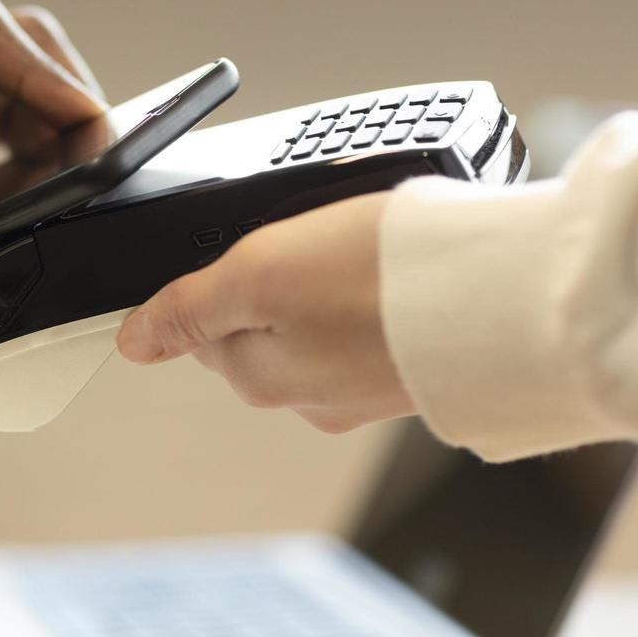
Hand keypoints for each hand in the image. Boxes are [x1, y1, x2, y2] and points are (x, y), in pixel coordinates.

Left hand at [115, 192, 413, 432]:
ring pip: (317, 325)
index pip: (202, 329)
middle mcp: (311, 398)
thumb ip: (189, 307)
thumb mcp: (258, 273)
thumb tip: (134, 343)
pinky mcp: (414, 371)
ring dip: (326, 285)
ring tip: (360, 248)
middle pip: (259, 328)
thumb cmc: (382, 279)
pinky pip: (372, 326)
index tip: (250, 246)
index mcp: (262, 379)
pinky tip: (396, 272)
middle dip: (272, 281)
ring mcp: (366, 389)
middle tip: (313, 238)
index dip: (215, 276)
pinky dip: (374, 295)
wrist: (503, 294)